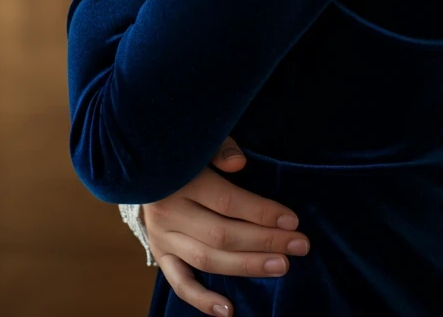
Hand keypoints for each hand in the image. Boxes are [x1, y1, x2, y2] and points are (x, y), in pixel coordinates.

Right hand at [141, 136, 309, 315]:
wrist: (142, 167)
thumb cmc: (183, 153)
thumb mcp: (200, 142)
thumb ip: (220, 149)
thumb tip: (240, 163)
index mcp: (181, 180)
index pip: (228, 202)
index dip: (261, 212)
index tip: (292, 220)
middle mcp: (170, 213)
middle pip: (223, 234)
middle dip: (265, 241)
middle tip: (299, 245)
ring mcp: (163, 238)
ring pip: (207, 259)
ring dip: (247, 266)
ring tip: (281, 266)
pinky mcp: (161, 255)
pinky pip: (180, 283)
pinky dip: (202, 300)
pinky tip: (228, 310)